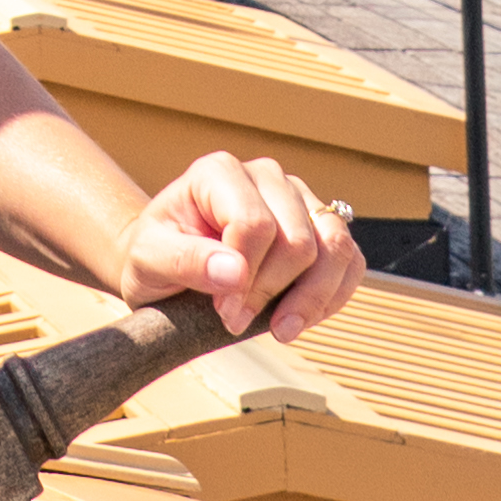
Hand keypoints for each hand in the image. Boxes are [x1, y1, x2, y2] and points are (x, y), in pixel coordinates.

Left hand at [118, 147, 360, 345]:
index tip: (224, 312)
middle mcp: (265, 176)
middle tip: (238, 321)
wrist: (167, 262)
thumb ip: (187, 262)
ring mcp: (299, 199)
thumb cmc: (157, 254)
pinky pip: (351, 261)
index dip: (245, 278)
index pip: (254, 224)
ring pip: (336, 247)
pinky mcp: (321, 228)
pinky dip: (334, 296)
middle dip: (272, 292)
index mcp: (219, 172)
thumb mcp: (150, 259)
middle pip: (298, 241)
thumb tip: (234, 274)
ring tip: (281, 329)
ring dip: (312, 299)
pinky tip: (301, 318)